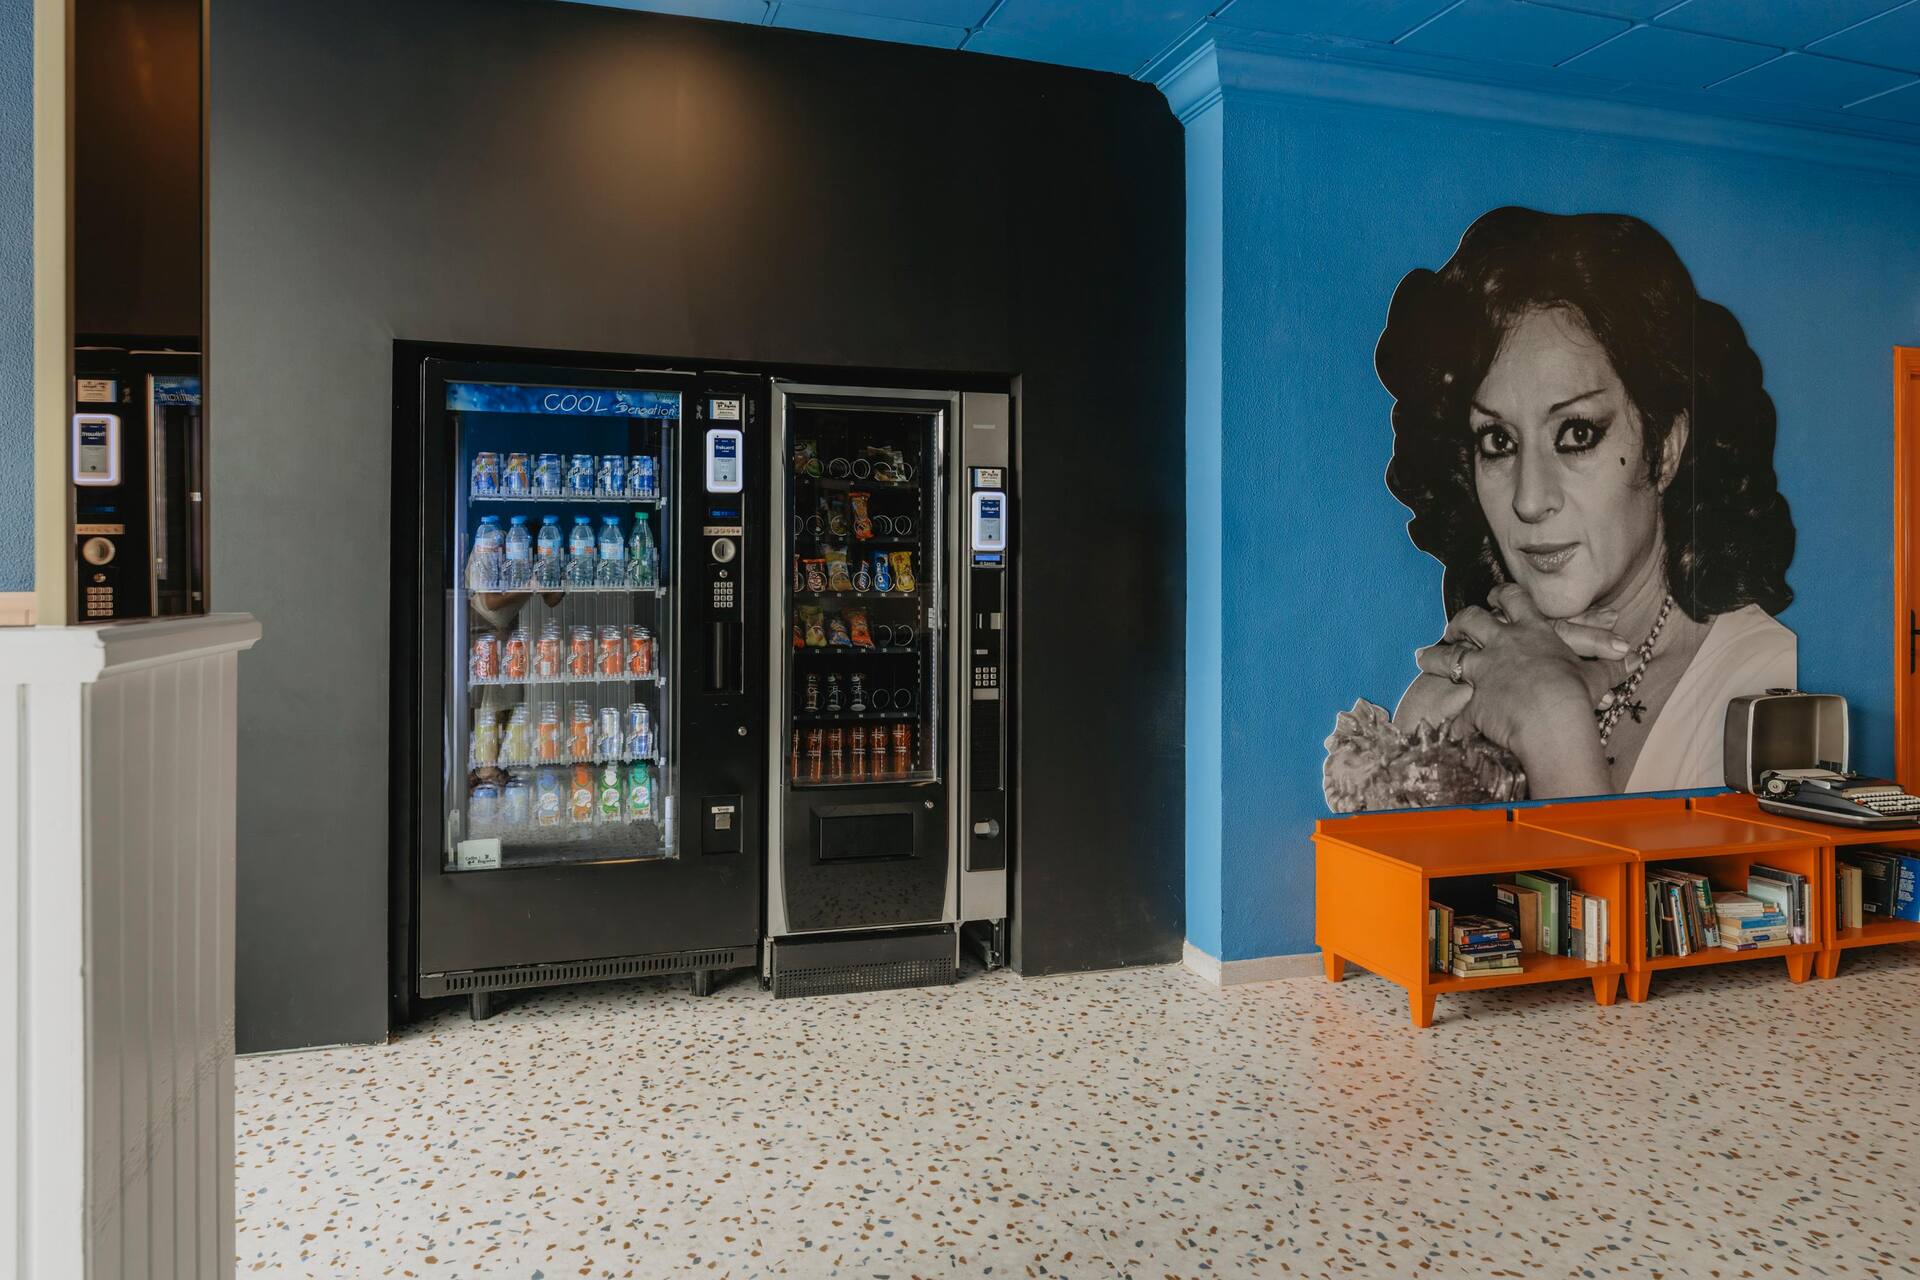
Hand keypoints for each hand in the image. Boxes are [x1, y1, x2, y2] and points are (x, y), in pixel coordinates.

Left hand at [1415, 585, 1610, 794]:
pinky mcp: (1474, 698)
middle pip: (1473, 620)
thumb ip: (1610, 665)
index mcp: (1533, 632)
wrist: (1553, 716)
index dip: (1504, 594)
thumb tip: (1634, 660)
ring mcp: (1484, 670)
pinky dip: (1449, 716)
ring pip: (1451, 656)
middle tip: (1455, 626)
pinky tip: (1436, 721)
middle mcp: (1503, 645)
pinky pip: (1457, 709)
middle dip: (1462, 621)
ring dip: (1437, 657)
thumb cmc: (1578, 693)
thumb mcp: (1597, 675)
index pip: (1515, 600)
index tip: (1496, 594)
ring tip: (1423, 656)